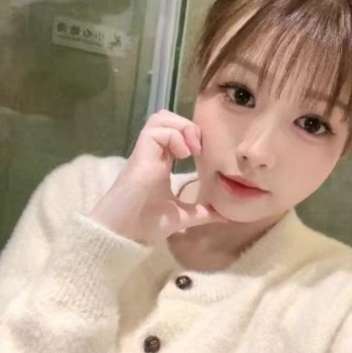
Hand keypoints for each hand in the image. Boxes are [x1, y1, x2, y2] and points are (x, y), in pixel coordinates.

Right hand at [87, 109, 227, 244]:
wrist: (125, 234)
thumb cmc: (146, 224)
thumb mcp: (182, 215)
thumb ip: (202, 212)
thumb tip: (226, 216)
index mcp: (161, 163)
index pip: (174, 133)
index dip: (191, 135)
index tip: (204, 155)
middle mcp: (153, 153)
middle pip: (166, 118)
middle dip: (188, 125)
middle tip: (199, 149)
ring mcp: (146, 152)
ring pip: (160, 118)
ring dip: (181, 127)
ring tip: (191, 150)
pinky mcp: (140, 155)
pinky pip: (156, 130)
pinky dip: (174, 136)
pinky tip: (183, 155)